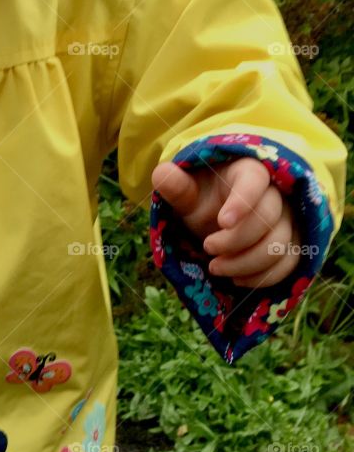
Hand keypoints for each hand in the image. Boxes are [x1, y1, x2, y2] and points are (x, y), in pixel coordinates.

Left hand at [151, 156, 300, 287]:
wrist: (221, 218)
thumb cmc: (206, 201)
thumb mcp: (189, 195)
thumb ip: (178, 187)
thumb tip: (159, 173)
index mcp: (249, 172)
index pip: (255, 181)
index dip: (242, 202)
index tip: (222, 221)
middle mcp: (276, 193)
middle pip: (269, 217)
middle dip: (235, 241)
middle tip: (207, 248)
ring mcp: (289, 219)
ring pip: (280, 244)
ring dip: (245, 264)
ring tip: (215, 267)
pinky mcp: (292, 243)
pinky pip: (288, 263)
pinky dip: (262, 278)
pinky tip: (236, 279)